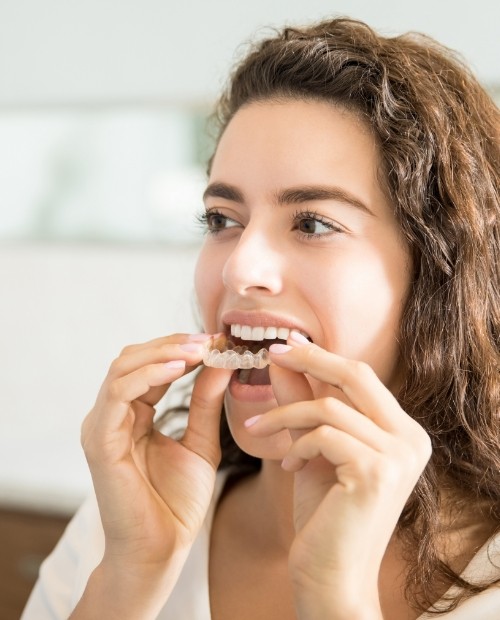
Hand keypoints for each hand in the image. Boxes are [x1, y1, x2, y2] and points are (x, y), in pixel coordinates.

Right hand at [80, 334, 230, 592]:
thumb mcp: (200, 441)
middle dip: (172, 344)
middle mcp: (112, 415)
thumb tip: (220, 361)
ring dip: (162, 353)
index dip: (182, 348)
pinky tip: (180, 368)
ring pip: (122, 368)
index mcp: (132, 414)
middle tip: (209, 340)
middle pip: (132, 358)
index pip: (150, 365)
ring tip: (199, 350)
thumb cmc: (178, 501)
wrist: (164, 548)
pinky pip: (119, 394)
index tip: (217, 340)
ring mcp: (102, 426)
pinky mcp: (100, 440)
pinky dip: (149, 375)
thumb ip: (206, 402)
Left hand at [244, 336, 431, 617]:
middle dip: (308, 358)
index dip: (322, 356)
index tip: (287, 344)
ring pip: (328, 406)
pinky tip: (287, 468)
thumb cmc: (324, 515)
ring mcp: (398, 455)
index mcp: (402, 432)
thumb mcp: (312, 449)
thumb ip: (302, 403)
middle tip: (270, 352)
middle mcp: (410, 439)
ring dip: (283, 414)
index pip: (361, 377)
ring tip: (257, 429)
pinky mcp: (376, 471)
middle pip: (355, 374)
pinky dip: (296, 445)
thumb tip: (282, 359)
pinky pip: (323, 434)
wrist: (331, 576)